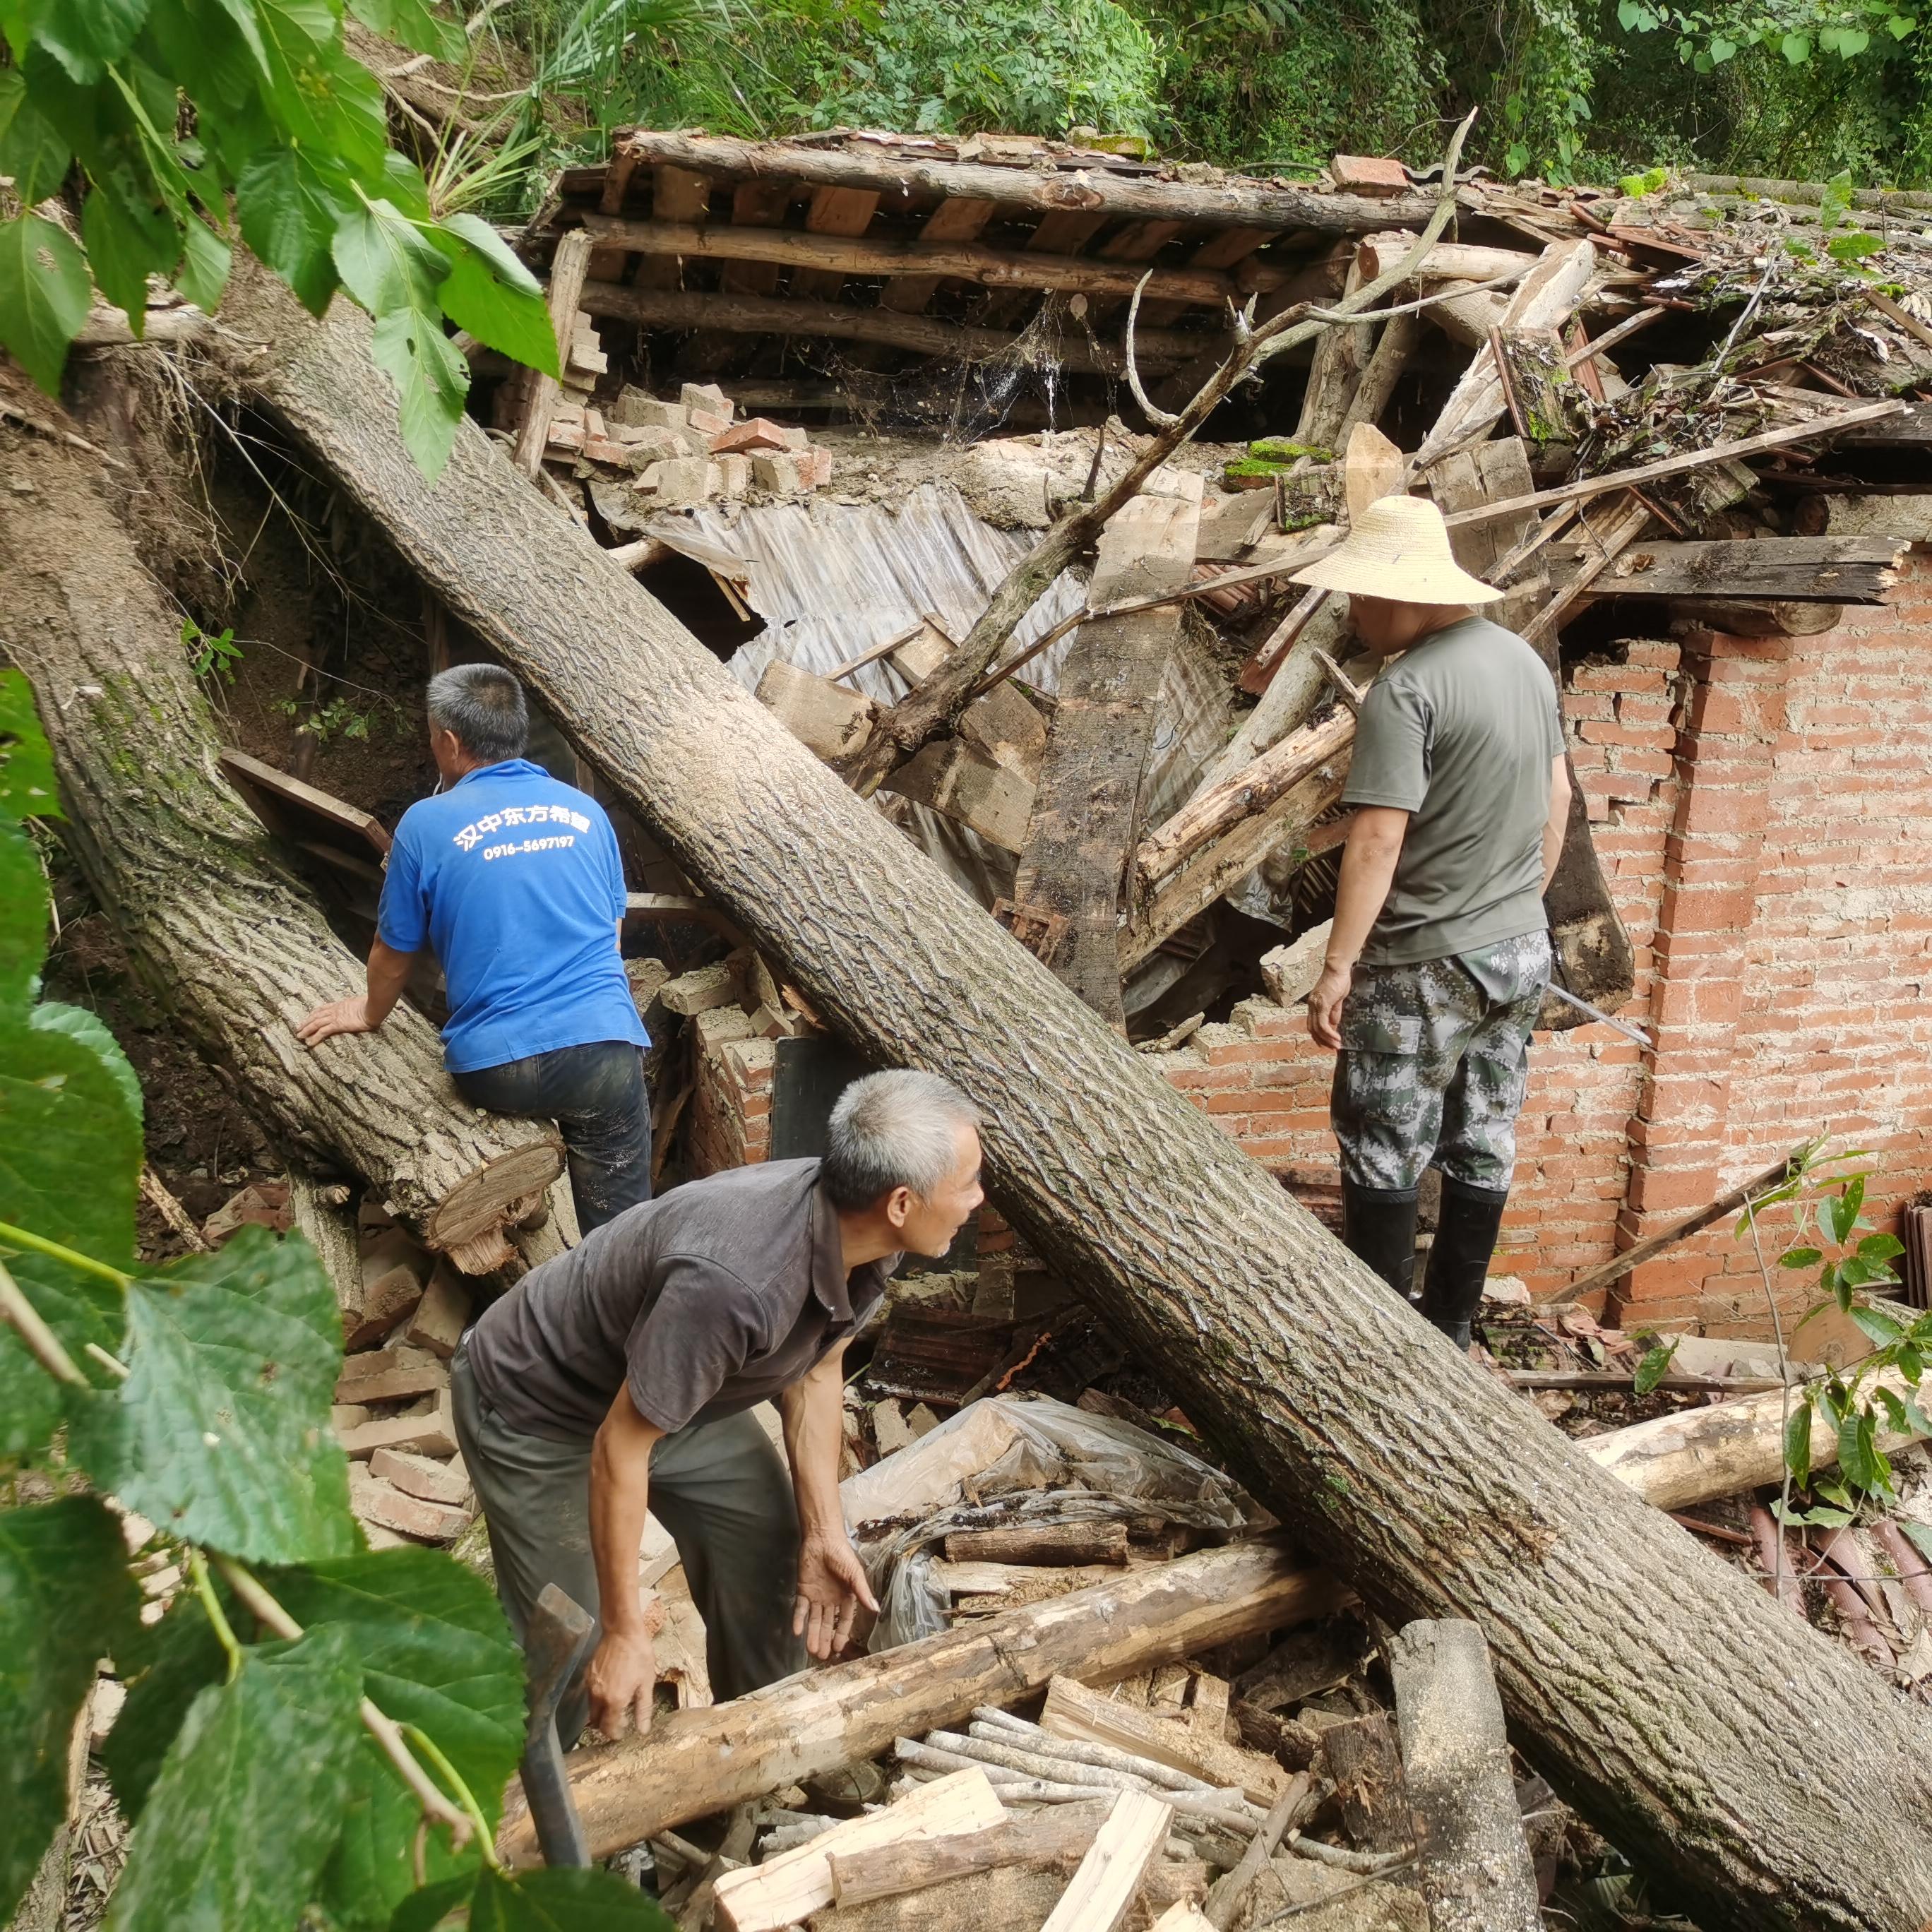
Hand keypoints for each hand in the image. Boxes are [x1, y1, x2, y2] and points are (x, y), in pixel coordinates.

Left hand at [295, 995, 379, 1047]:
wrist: (373, 1009)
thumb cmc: (371, 1006)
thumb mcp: (361, 1004)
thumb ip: (356, 1007)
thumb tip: (359, 1009)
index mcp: (340, 1005)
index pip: (323, 1008)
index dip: (314, 1013)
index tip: (309, 1017)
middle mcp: (335, 1010)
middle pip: (316, 1016)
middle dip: (306, 1022)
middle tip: (298, 1028)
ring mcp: (335, 1017)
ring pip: (316, 1023)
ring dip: (306, 1030)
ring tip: (299, 1036)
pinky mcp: (337, 1025)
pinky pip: (322, 1032)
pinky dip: (314, 1037)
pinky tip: (309, 1042)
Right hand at [583, 1628, 655, 1738]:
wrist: (623, 1631)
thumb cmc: (639, 1656)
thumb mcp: (646, 1683)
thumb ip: (643, 1709)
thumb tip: (642, 1730)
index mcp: (614, 1700)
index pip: (608, 1728)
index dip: (615, 1734)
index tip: (622, 1733)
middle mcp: (598, 1696)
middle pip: (596, 1721)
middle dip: (606, 1726)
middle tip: (620, 1721)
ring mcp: (590, 1685)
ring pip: (591, 1709)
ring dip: (601, 1713)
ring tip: (616, 1706)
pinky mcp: (587, 1675)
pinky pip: (589, 1694)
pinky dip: (597, 1699)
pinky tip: (610, 1690)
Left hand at [792, 1535, 879, 1661]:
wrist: (822, 1538)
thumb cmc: (841, 1554)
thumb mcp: (855, 1574)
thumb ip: (863, 1592)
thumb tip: (876, 1609)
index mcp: (845, 1597)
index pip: (844, 1620)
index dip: (841, 1634)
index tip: (839, 1649)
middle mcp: (830, 1600)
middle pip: (827, 1624)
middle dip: (825, 1639)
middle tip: (822, 1656)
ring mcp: (816, 1596)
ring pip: (814, 1620)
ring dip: (812, 1634)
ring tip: (811, 1650)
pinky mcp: (803, 1590)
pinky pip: (800, 1608)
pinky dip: (798, 1620)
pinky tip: (797, 1632)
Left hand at [1307, 961, 1352, 1050]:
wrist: (1337, 968)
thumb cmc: (1338, 980)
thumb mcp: (1337, 999)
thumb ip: (1334, 1011)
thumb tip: (1334, 1023)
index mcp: (1314, 1004)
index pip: (1312, 1024)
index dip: (1318, 1035)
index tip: (1327, 1042)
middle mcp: (1312, 1005)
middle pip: (1312, 1029)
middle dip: (1322, 1040)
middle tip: (1332, 1048)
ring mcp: (1315, 1005)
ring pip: (1317, 1029)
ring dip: (1327, 1039)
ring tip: (1336, 1045)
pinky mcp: (1322, 1005)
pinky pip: (1323, 1024)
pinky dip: (1329, 1033)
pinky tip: (1336, 1038)